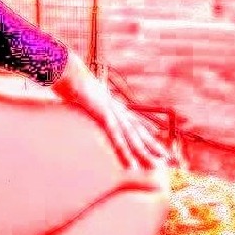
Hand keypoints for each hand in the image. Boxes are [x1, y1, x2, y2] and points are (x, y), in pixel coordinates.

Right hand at [52, 52, 169, 170]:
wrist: (67, 69)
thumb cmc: (70, 79)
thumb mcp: (81, 92)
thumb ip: (85, 98)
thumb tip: (80, 99)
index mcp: (112, 102)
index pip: (133, 119)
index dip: (146, 130)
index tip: (157, 138)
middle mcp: (115, 107)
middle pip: (138, 129)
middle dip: (153, 144)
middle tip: (167, 157)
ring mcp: (111, 110)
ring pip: (132, 136)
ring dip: (144, 152)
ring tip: (156, 165)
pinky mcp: (103, 114)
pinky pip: (116, 136)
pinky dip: (125, 151)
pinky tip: (131, 163)